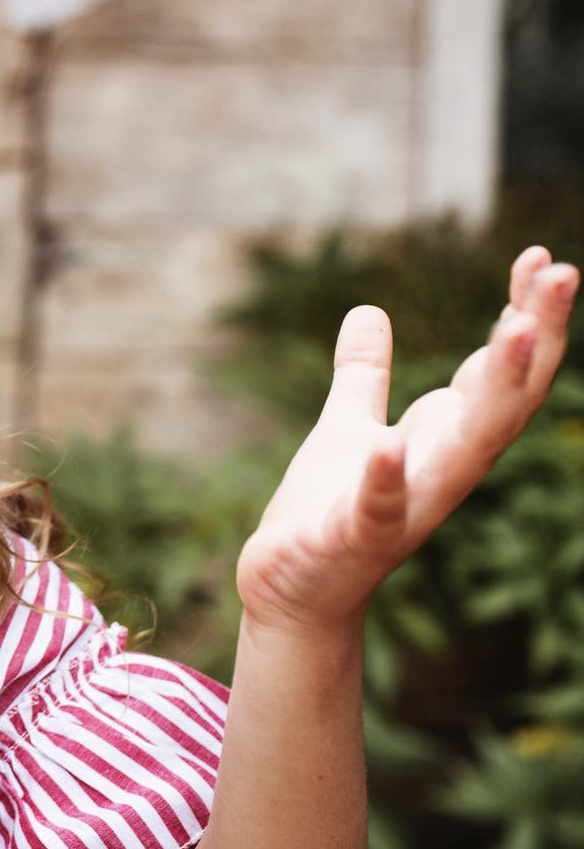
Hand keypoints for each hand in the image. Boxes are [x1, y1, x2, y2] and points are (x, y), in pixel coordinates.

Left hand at [236, 246, 577, 635]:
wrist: (292, 590)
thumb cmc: (327, 509)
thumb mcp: (348, 425)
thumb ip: (363, 374)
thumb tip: (369, 311)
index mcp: (444, 439)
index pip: (501, 372)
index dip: (528, 317)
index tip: (542, 259)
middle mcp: (443, 469)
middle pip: (506, 399)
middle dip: (535, 338)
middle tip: (564, 273)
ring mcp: (408, 504)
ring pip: (467, 448)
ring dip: (494, 389)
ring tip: (516, 327)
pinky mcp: (355, 536)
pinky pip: (379, 507)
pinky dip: (388, 477)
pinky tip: (390, 442)